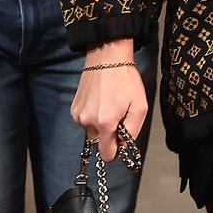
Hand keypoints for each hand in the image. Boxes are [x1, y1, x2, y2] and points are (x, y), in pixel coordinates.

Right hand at [71, 38, 147, 162]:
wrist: (107, 57)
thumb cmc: (126, 80)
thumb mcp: (140, 106)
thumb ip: (132, 131)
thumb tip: (122, 145)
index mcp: (104, 124)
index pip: (106, 155)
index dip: (116, 150)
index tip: (121, 139)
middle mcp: (87, 122)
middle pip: (98, 143)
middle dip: (108, 134)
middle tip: (117, 115)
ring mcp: (78, 115)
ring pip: (91, 131)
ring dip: (99, 124)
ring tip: (108, 104)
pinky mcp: (73, 108)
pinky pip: (84, 120)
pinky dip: (92, 115)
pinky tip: (100, 100)